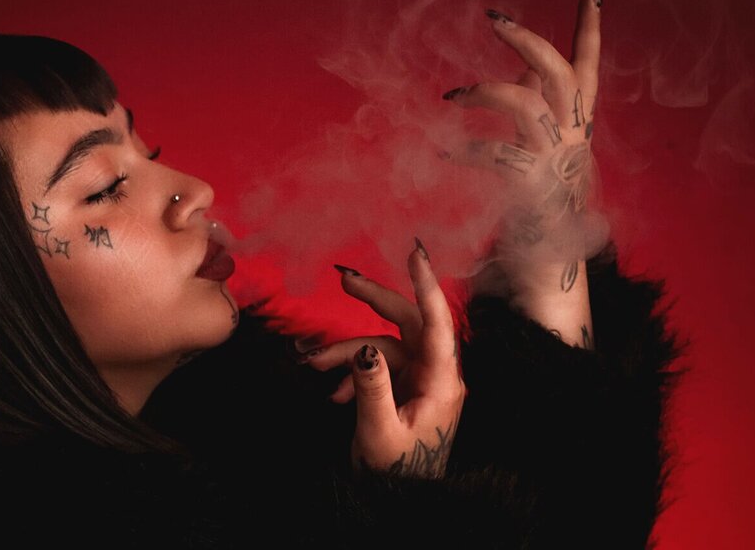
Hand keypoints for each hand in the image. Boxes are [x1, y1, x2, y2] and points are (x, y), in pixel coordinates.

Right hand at [305, 240, 464, 478]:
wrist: (398, 499)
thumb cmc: (397, 472)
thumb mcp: (379, 431)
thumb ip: (371, 387)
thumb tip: (363, 349)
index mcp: (441, 384)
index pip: (437, 326)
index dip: (426, 287)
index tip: (415, 255)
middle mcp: (435, 375)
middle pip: (406, 324)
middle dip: (373, 302)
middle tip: (344, 280)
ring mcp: (419, 380)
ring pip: (381, 345)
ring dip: (345, 352)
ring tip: (313, 365)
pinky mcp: (403, 387)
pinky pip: (375, 365)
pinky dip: (351, 373)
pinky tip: (335, 395)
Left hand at [444, 0, 601, 260]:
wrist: (550, 274)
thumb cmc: (540, 216)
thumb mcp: (543, 155)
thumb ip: (537, 111)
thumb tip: (525, 71)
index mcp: (578, 131)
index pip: (588, 72)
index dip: (591, 32)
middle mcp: (573, 142)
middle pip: (560, 74)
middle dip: (528, 41)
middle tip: (495, 19)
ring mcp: (556, 165)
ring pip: (528, 104)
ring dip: (486, 91)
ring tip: (452, 97)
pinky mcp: (534, 191)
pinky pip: (498, 155)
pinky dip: (466, 150)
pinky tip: (442, 154)